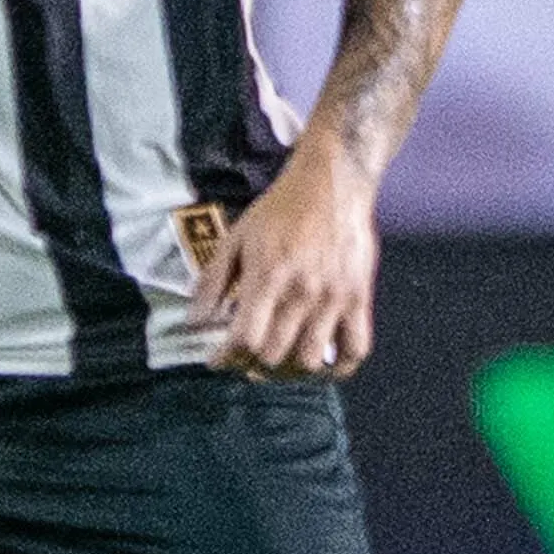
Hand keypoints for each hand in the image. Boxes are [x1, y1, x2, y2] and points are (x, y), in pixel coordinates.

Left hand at [193, 138, 380, 378]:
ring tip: (276, 363)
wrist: (332, 184)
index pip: (245, 337)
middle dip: (251, 364)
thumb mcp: (236, 238)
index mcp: (268, 276)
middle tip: (244, 359)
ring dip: (288, 370)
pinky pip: (356, 349)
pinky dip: (339, 368)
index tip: (218, 360)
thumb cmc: (279, 210)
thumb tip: (194, 321)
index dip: (227, 356)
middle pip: (273, 354)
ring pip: (309, 359)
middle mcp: (301, 292)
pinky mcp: (359, 298)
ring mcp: (334, 298)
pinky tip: (321, 366)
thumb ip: (213, 281)